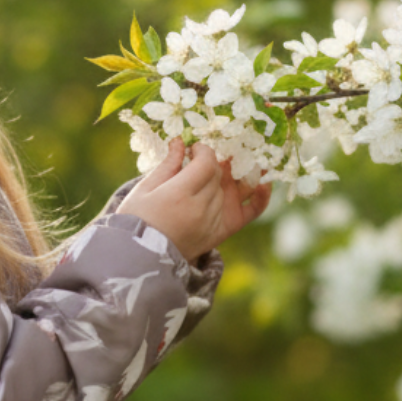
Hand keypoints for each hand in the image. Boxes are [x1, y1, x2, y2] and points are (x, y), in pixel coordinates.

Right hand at [119, 138, 271, 264]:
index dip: (203, 151)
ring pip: (231, 188)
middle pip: (219, 174)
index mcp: (180, 194)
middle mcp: (201, 208)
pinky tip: (265, 183)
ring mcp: (215, 220)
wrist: (141, 259)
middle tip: (203, 160)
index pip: (206, 163)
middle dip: (213, 164)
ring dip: (230, 175)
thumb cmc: (136, 220)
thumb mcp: (145, 189)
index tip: (193, 149)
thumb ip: (167, 164)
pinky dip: (261, 197)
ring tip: (225, 166)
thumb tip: (180, 142)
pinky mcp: (222, 232)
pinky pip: (251, 212)